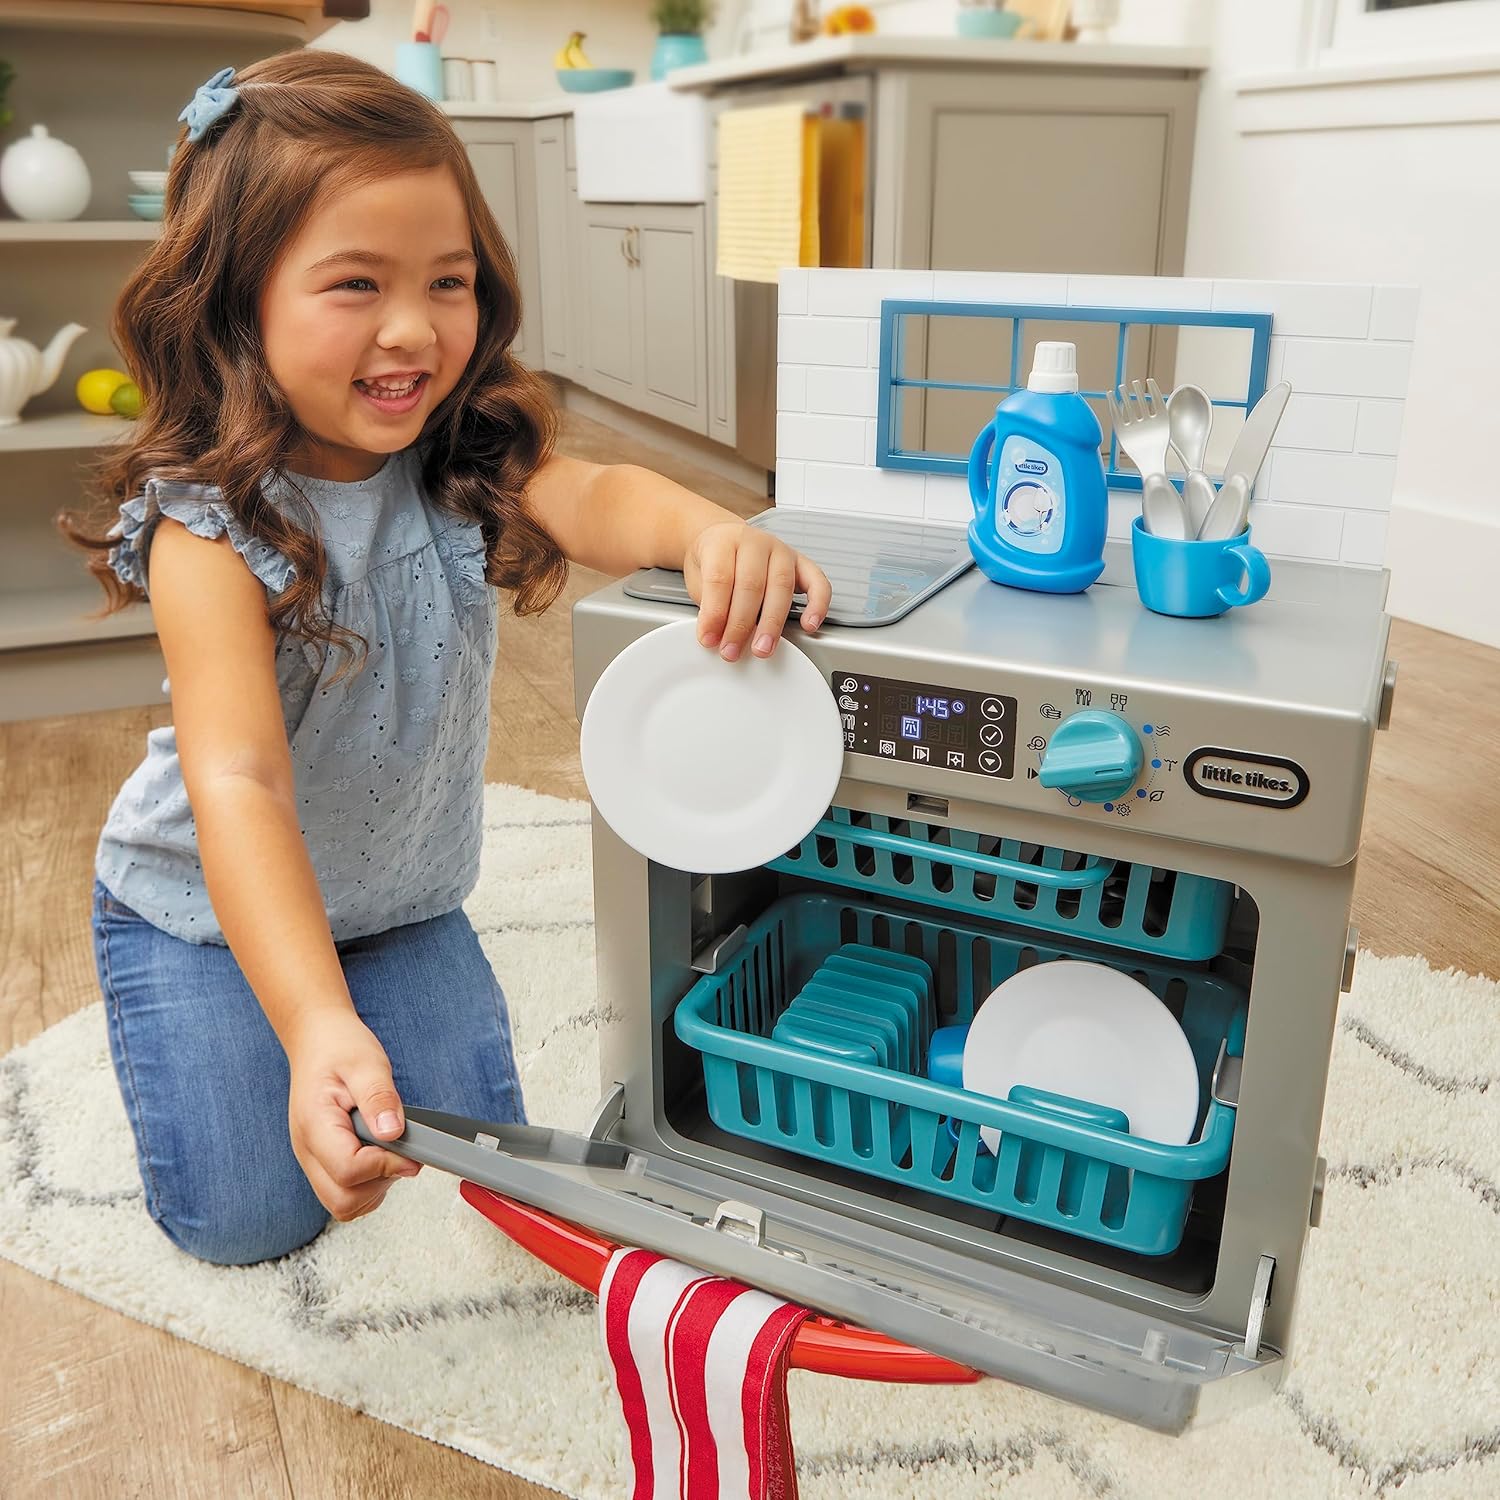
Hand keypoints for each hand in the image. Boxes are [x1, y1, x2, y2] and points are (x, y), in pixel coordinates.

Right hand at [286, 1008, 420, 1220]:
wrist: (317, 1040)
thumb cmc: (338, 1047)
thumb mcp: (366, 1062)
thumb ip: (379, 1098)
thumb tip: (394, 1134)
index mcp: (315, 1126)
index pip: (348, 1171)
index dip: (384, 1165)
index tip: (410, 1148)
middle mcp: (307, 1151)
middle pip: (343, 1201)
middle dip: (380, 1183)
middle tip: (400, 1151)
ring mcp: (313, 1160)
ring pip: (344, 1204)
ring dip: (375, 1187)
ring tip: (389, 1149)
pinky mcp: (323, 1162)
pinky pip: (345, 1193)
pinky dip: (369, 1185)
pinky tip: (380, 1153)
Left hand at [683, 521, 831, 660]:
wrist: (723, 539)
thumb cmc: (712, 560)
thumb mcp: (697, 578)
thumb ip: (708, 604)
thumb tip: (715, 635)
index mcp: (724, 541)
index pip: (720, 578)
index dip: (714, 613)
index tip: (709, 638)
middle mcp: (755, 542)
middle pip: (751, 584)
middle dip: (741, 624)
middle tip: (732, 650)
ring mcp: (781, 550)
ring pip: (781, 586)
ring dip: (772, 623)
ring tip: (763, 648)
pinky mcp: (802, 563)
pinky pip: (817, 582)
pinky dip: (817, 605)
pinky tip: (809, 624)